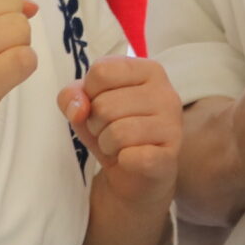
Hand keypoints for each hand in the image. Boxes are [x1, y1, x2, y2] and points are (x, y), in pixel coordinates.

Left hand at [59, 57, 182, 209]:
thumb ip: (72, 96)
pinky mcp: (170, 155)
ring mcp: (172, 125)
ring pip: (116, 133)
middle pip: (104, 104)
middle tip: (109, 130)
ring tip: (118, 145)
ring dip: (106, 144)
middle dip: (95, 124)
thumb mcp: (85, 105)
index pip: (101, 71)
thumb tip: (79, 108)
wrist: (135, 174)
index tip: (100, 104)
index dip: (88, 93)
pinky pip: (131, 156)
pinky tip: (130, 159)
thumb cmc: (112, 128)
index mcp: (148, 70)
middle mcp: (166, 93)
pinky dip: (121, 160)